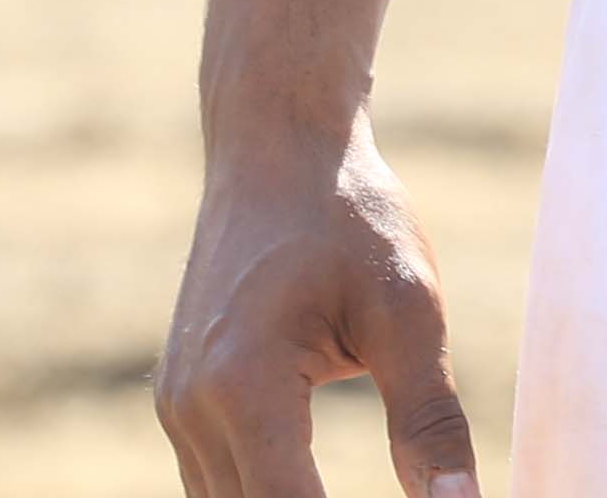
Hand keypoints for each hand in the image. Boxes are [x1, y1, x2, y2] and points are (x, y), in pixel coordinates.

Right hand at [156, 116, 476, 497]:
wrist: (278, 145)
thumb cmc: (352, 216)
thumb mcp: (409, 310)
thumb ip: (429, 418)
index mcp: (244, 385)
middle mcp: (192, 407)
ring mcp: (176, 407)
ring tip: (354, 484)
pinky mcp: (180, 401)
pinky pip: (217, 482)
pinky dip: (267, 496)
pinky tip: (316, 490)